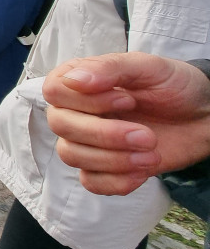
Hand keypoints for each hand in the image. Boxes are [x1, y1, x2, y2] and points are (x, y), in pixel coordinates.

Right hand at [43, 52, 209, 195]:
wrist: (202, 117)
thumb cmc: (173, 85)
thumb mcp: (146, 66)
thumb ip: (108, 68)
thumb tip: (74, 80)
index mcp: (78, 81)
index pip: (54, 92)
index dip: (86, 100)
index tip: (126, 99)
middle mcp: (75, 110)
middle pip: (61, 125)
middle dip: (105, 134)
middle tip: (146, 135)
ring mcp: (86, 141)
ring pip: (72, 155)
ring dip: (113, 159)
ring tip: (150, 153)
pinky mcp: (102, 167)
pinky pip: (90, 182)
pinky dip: (117, 181)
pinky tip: (142, 170)